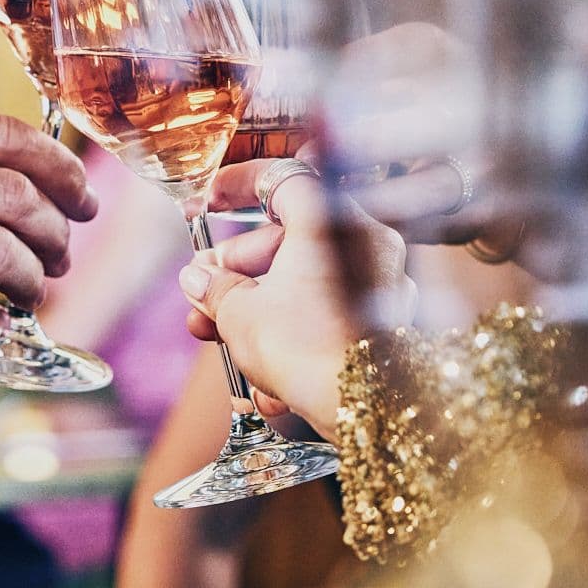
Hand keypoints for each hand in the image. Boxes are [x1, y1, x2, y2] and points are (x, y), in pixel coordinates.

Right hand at [177, 160, 409, 435]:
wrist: (363, 407)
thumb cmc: (303, 348)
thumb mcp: (240, 313)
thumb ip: (215, 288)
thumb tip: (198, 279)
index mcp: (331, 217)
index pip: (281, 180)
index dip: (237, 187)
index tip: (208, 200)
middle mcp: (367, 240)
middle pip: (291, 240)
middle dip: (238, 274)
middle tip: (203, 298)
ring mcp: (384, 282)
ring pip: (308, 284)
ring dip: (259, 313)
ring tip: (223, 346)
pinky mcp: (389, 322)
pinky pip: (332, 316)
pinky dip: (296, 339)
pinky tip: (267, 383)